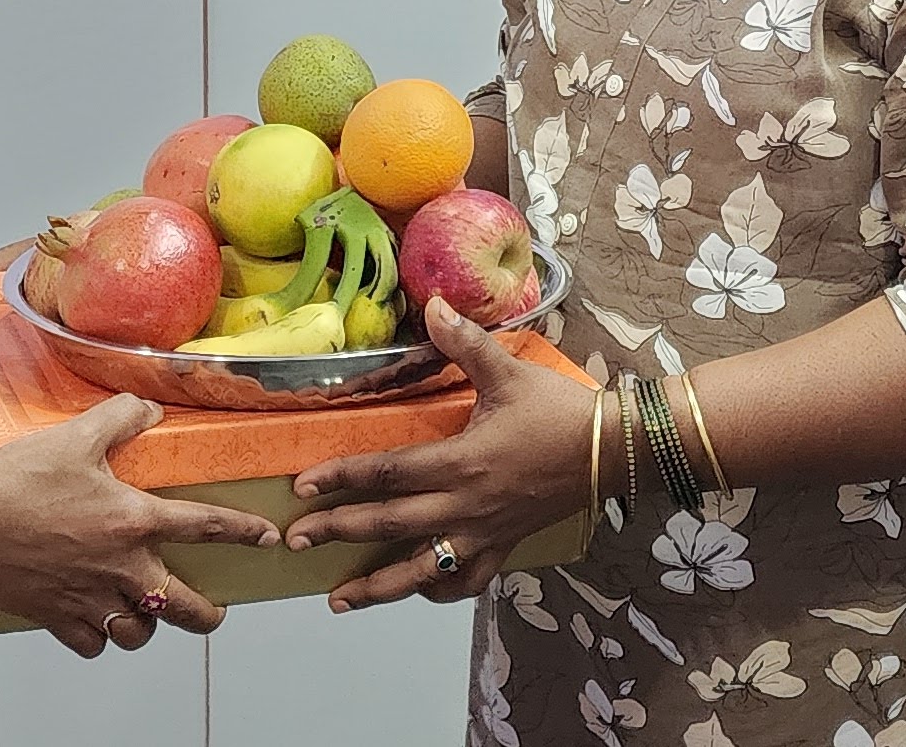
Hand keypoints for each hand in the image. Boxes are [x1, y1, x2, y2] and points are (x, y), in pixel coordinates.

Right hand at [0, 395, 279, 656]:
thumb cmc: (13, 482)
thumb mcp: (73, 438)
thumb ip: (120, 419)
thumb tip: (148, 408)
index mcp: (133, 520)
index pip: (206, 526)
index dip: (244, 532)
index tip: (266, 539)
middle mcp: (121, 568)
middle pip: (186, 607)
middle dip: (209, 614)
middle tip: (214, 610)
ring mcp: (89, 599)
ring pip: (139, 633)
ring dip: (148, 626)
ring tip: (147, 612)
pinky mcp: (56, 618)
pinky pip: (92, 645)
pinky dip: (98, 639)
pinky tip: (95, 623)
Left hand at [282, 299, 594, 611]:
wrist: (611, 451)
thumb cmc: (558, 411)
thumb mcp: (509, 371)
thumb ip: (465, 343)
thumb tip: (433, 305)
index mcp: (461, 462)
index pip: (386, 472)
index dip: (340, 479)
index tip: (302, 488)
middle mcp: (465, 505)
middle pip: (388, 525)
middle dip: (337, 532)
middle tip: (293, 540)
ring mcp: (483, 533)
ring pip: (420, 569)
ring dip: (376, 587)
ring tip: (337, 600)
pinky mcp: (503, 546)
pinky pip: (465, 580)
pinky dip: (437, 589)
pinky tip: (417, 589)